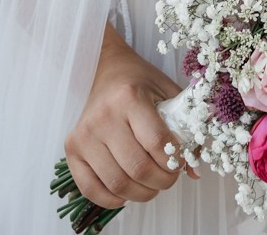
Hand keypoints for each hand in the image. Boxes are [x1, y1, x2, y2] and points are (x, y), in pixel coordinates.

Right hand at [64, 24, 195, 207]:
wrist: (106, 68)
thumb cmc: (140, 81)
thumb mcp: (167, 92)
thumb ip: (185, 127)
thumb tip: (194, 171)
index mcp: (130, 97)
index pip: (157, 142)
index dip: (174, 162)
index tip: (180, 164)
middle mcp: (104, 116)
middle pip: (138, 167)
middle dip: (161, 182)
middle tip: (169, 179)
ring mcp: (85, 133)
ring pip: (116, 183)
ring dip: (140, 193)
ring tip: (150, 186)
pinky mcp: (72, 147)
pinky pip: (89, 187)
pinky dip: (110, 199)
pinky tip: (125, 193)